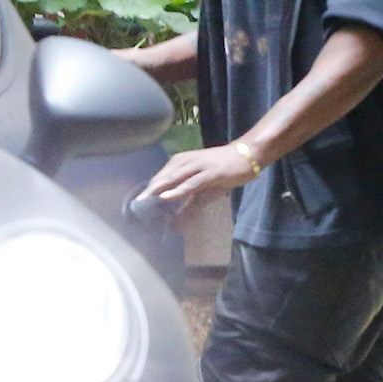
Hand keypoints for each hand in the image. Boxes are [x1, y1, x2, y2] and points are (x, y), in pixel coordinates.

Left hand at [139, 143, 258, 215]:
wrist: (247, 156)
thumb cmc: (223, 172)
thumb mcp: (203, 192)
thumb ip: (189, 207)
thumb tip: (176, 225)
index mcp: (181, 163)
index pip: (160, 178)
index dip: (148, 192)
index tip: (136, 206)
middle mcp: (185, 162)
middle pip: (162, 178)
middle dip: (148, 193)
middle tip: (135, 208)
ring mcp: (197, 166)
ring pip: (173, 178)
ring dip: (158, 190)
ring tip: (144, 202)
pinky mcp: (209, 172)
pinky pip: (190, 182)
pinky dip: (178, 190)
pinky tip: (166, 197)